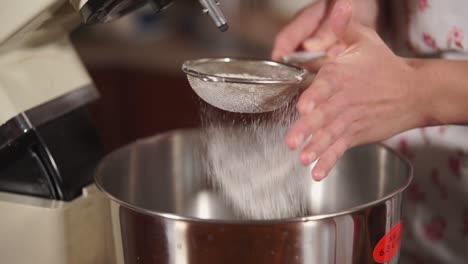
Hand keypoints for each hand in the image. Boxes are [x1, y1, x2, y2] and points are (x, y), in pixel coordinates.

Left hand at [285, 0, 426, 180]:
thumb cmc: (385, 65)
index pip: (327, 85)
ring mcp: (351, 120)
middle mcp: (345, 100)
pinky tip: (317, 172)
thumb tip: (340, 6)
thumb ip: (343, 28)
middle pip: (323, 115)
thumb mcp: (365, 40)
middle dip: (306, 129)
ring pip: (330, 135)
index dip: (315, 95)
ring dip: (315, 148)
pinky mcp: (357, 134)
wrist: (414, 91)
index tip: (304, 106)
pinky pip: (340, 149)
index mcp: (343, 75)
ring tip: (304, 158)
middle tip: (292, 141)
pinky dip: (329, 161)